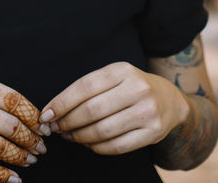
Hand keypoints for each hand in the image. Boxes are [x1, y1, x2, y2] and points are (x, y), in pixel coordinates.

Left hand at [42, 62, 187, 155]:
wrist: (170, 101)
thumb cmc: (132, 88)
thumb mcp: (115, 77)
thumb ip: (88, 89)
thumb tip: (54, 110)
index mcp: (123, 70)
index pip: (85, 86)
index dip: (62, 102)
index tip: (46, 113)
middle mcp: (138, 89)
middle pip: (92, 110)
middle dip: (67, 122)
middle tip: (55, 127)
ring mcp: (147, 112)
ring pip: (102, 131)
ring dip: (79, 137)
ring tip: (69, 136)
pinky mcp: (153, 133)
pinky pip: (116, 146)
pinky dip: (96, 147)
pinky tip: (88, 143)